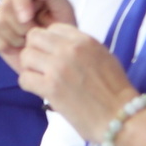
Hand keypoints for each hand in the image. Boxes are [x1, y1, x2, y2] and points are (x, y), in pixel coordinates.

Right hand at [0, 0, 76, 72]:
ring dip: (17, 38)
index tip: (27, 18)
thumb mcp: (63, 10)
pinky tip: (18, 47)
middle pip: (6, 7)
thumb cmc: (60, 30)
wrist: (52, 55)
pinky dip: (6, 45)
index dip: (21, 1)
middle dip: (24, 27)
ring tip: (30, 41)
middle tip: (37, 35)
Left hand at [17, 24, 136, 143]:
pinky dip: (29, 85)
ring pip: (26, 56)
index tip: (52, 54)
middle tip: (41, 66)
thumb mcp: (103, 57)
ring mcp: (58, 68)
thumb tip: (60, 45)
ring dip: (30, 68)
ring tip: (40, 79)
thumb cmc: (115, 91)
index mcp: (84, 40)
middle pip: (34, 37)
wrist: (121, 117)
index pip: (52, 28)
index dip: (48, 41)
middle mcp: (70, 49)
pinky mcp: (50, 88)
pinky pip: (24, 78)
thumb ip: (81, 47)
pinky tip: (40, 91)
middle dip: (34, 50)